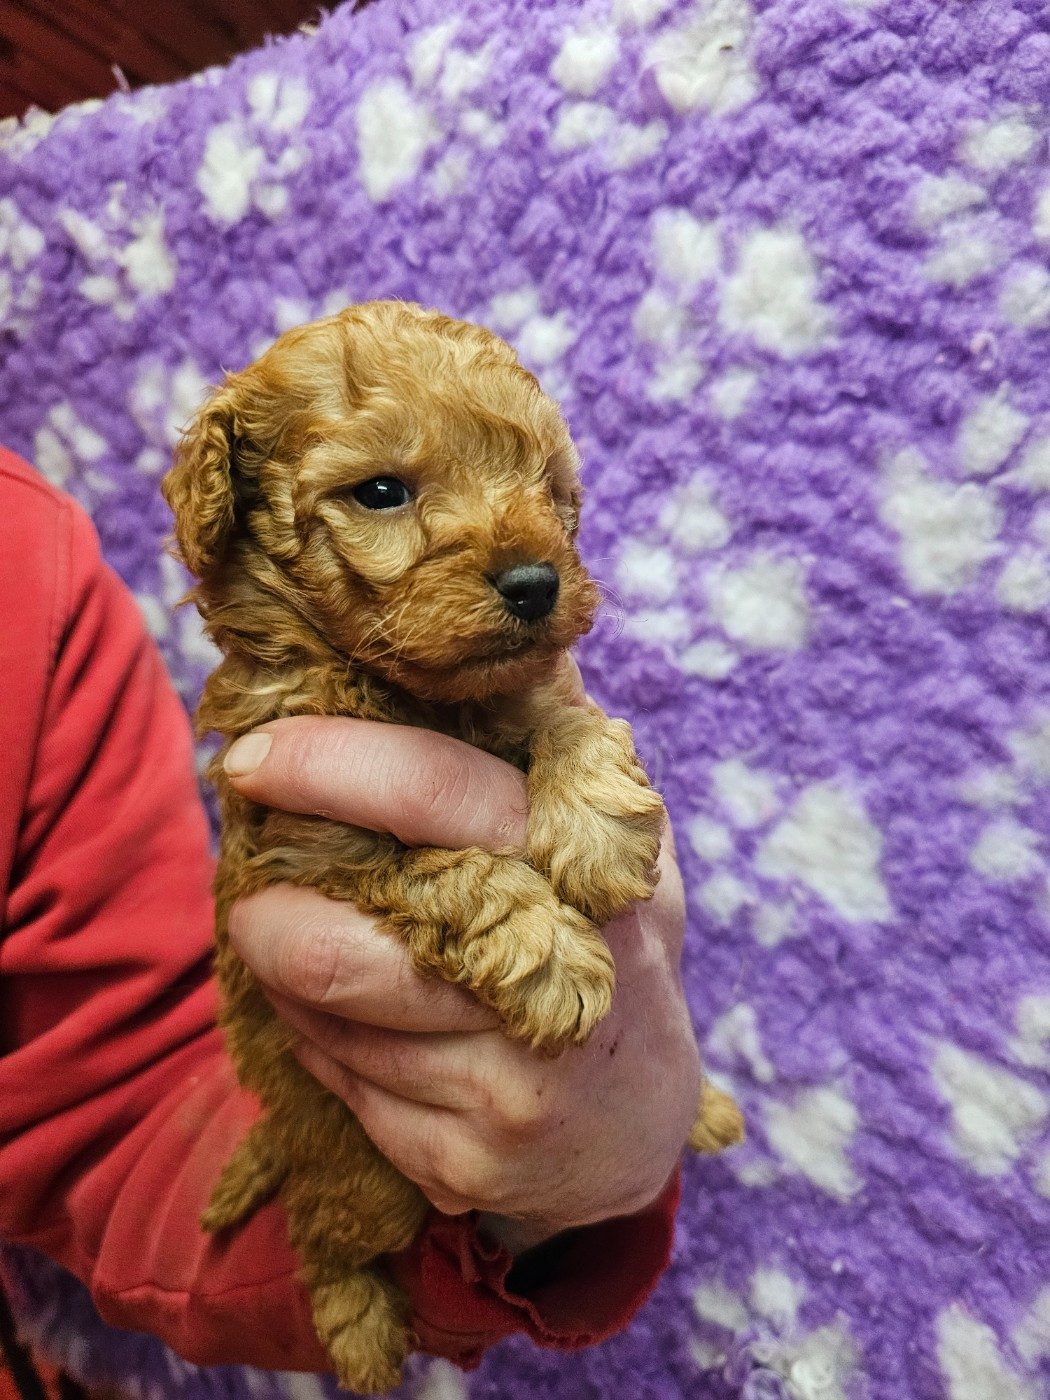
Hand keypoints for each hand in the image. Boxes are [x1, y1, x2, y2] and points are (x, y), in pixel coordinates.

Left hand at [224, 712, 700, 1252]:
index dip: (326, 764)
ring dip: (284, 969)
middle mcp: (556, 978)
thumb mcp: (613, 836)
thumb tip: (500, 620)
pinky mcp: (467, 1158)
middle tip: (247, 875)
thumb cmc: (609, 944)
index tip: (253, 756)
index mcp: (588, 866)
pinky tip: (339, 1014)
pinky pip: (336, 1079)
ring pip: (325, 1015)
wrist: (638, 1123)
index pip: (435, 791)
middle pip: (351, 944)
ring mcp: (511, 1081)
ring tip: (293, 938)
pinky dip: (315, 1035)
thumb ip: (554, 734)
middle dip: (266, 905)